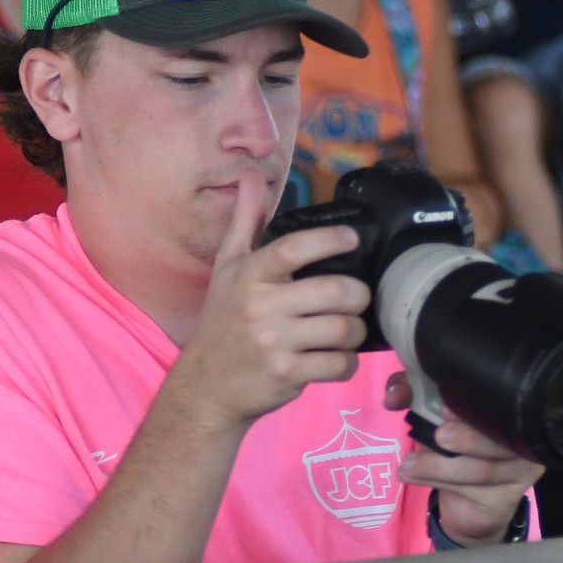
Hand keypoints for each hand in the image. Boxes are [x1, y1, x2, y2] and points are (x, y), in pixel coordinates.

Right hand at [170, 168, 371, 428]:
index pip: (294, 248)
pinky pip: (338, 364)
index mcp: (251, 275)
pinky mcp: (287, 374)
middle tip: (357, 298)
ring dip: (355, 331)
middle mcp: (261, 307)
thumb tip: (250, 175)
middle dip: (358, 295)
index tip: (351, 238)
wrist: (205, 386)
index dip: (329, 240)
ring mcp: (274, 342)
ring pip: (342, 330)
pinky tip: (335, 357)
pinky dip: (346, 362)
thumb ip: (244, 221)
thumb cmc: (223, 321)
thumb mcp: (227, 268)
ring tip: (347, 330)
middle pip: (333, 291)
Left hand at [386, 372, 542, 545]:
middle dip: (469, 439)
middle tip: (439, 437)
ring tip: (408, 465)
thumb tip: (393, 396)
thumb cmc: (454, 444)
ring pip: (483, 469)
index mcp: (511, 407)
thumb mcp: (431, 412)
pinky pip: (477, 491)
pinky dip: (441, 483)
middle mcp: (524, 437)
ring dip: (440, 467)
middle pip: (501, 439)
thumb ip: (413, 393)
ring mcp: (522, 470)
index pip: (500, 402)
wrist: (470, 500)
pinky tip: (415, 478)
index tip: (446, 409)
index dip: (475, 405)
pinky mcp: (508, 498)